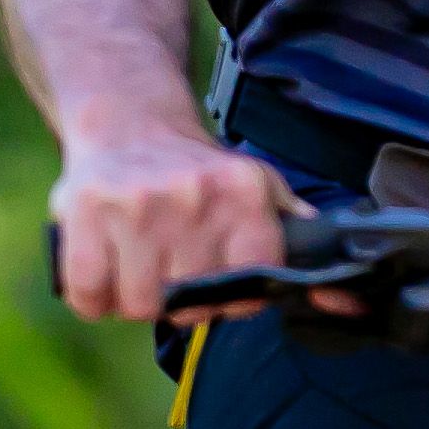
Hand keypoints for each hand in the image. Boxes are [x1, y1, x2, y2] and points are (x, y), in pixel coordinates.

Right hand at [48, 112, 300, 323]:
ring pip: (139, 306)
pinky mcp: (84, 213)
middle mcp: (193, 197)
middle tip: (171, 266)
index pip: (251, 291)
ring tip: (138, 264)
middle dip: (181, 299)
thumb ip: (299, 237)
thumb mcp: (260, 188)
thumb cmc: (199, 171)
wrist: (129, 122)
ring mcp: (136, 205)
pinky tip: (105, 266)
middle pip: (191, 306)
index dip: (233, 300)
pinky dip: (93, 296)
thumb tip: (344, 297)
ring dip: (134, 298)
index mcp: (242, 194)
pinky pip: (89, 294)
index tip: (220, 283)